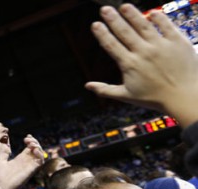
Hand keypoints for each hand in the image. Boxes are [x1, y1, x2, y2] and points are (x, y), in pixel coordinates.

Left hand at [0, 134, 43, 188]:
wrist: (2, 186)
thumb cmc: (1, 176)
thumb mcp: (1, 160)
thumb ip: (4, 152)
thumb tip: (4, 144)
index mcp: (21, 158)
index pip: (30, 147)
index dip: (31, 141)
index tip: (27, 136)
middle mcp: (27, 161)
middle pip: (36, 149)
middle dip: (34, 142)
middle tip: (27, 140)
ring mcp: (30, 165)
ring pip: (41, 154)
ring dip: (38, 147)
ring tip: (31, 144)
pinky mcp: (32, 170)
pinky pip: (40, 162)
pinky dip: (40, 155)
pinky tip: (34, 150)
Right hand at [85, 4, 197, 126]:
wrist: (183, 97)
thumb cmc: (154, 98)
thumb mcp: (126, 96)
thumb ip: (105, 90)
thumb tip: (87, 86)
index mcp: (130, 65)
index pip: (112, 45)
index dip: (102, 34)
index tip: (95, 24)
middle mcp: (143, 53)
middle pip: (125, 32)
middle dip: (113, 19)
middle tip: (105, 9)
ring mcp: (161, 46)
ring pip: (144, 25)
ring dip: (133, 14)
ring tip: (124, 6)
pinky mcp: (177, 42)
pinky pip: (166, 25)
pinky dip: (158, 17)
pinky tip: (151, 12)